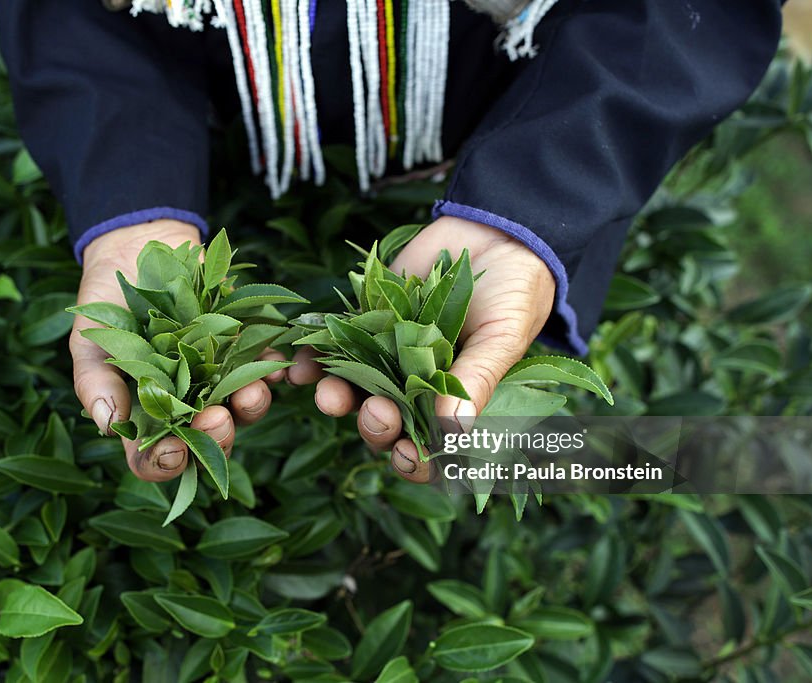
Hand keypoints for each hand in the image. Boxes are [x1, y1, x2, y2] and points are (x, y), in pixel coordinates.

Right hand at [72, 219, 285, 481]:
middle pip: (208, 439)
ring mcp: (218, 377)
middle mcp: (187, 403)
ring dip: (251, 407)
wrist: (138, 248)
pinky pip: (265, 365)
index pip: (155, 456)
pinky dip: (271, 369)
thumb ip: (95, 382)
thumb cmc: (106, 303)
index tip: (173, 450)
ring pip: (243, 408)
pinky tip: (274, 366)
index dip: (165, 462)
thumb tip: (109, 424)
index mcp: (147, 414)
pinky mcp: (244, 346)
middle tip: (218, 420)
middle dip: (217, 437)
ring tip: (249, 393)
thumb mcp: (91, 341)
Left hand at [288, 216, 555, 482]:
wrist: (494, 232)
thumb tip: (453, 430)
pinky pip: (330, 348)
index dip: (413, 461)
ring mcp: (385, 355)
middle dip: (375, 427)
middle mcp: (414, 386)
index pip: (428, 449)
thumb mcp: (503, 337)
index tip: (406, 455)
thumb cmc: (514, 293)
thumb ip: (477, 379)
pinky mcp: (362, 322)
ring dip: (337, 399)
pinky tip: (297, 369)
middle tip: (378, 412)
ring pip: (352, 390)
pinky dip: (310, 362)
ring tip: (329, 395)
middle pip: (383, 424)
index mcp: (452, 402)